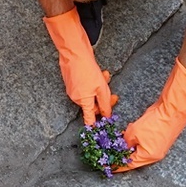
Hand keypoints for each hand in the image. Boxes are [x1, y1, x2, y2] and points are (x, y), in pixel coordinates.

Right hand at [43, 7, 117, 124]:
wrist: (74, 53)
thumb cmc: (88, 70)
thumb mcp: (102, 89)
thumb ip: (105, 104)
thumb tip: (106, 116)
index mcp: (83, 102)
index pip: (89, 119)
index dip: (94, 126)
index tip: (97, 133)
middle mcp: (75, 98)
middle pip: (93, 104)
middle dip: (104, 98)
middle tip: (113, 94)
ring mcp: (72, 89)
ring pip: (90, 93)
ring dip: (99, 88)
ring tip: (104, 76)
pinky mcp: (71, 81)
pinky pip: (85, 86)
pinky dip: (92, 82)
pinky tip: (97, 72)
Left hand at [115, 58, 185, 171]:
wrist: (171, 111)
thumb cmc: (155, 123)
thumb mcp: (134, 132)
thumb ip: (126, 141)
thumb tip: (122, 145)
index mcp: (149, 156)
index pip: (130, 164)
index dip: (119, 165)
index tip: (110, 166)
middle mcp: (154, 154)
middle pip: (135, 158)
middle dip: (123, 154)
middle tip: (111, 151)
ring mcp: (158, 147)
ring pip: (139, 149)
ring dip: (129, 145)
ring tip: (118, 141)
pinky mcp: (158, 138)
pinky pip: (144, 142)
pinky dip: (136, 139)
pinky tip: (129, 132)